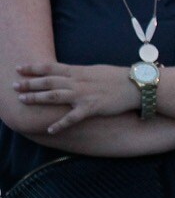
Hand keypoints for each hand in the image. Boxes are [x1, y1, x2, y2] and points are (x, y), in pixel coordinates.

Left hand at [15, 63, 138, 132]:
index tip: (19, 68)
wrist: (137, 85)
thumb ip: (80, 72)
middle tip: (14, 86)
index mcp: (78, 71)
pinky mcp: (92, 108)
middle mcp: (78, 82)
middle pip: (48, 82)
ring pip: (55, 96)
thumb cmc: (119, 77)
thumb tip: (67, 73)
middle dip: (29, 83)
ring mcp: (83, 95)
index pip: (50, 68)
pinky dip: (60, 124)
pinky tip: (50, 130)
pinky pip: (72, 117)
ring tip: (23, 100)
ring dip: (37, 98)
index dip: (33, 68)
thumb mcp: (96, 70)